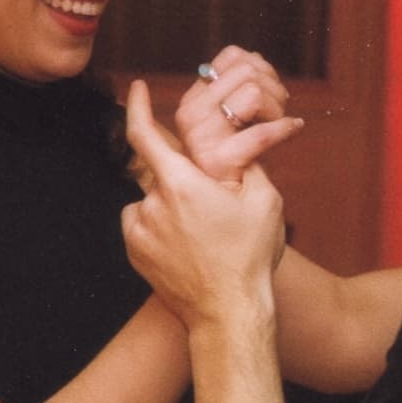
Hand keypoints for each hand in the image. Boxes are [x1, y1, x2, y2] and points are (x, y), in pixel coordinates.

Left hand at [121, 80, 285, 329]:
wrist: (229, 313)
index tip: (137, 89)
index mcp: (182, 184)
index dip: (139, 107)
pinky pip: (143, 224)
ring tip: (203, 232)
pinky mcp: (135, 252)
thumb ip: (249, 164)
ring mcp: (140, 230)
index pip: (146, 134)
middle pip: (161, 173)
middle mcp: (153, 203)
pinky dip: (160, 226)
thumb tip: (240, 143)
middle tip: (212, 205)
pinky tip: (187, 245)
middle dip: (184, 180)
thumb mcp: (266, 202)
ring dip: (171, 205)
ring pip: (152, 200)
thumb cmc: (249, 258)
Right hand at [176, 45, 303, 181]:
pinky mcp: (218, 159)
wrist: (221, 205)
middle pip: (246, 70)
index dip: (260, 65)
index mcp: (193, 99)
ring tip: (279, 121)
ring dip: (277, 106)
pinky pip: (261, 133)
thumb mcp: (227, 117)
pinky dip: (284, 128)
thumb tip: (256, 58)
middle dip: (273, 86)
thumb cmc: (231, 159)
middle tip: (279, 107)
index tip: (269, 85)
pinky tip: (293, 128)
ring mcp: (202, 136)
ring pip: (253, 92)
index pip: (232, 56)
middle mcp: (191, 113)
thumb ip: (236, 87)